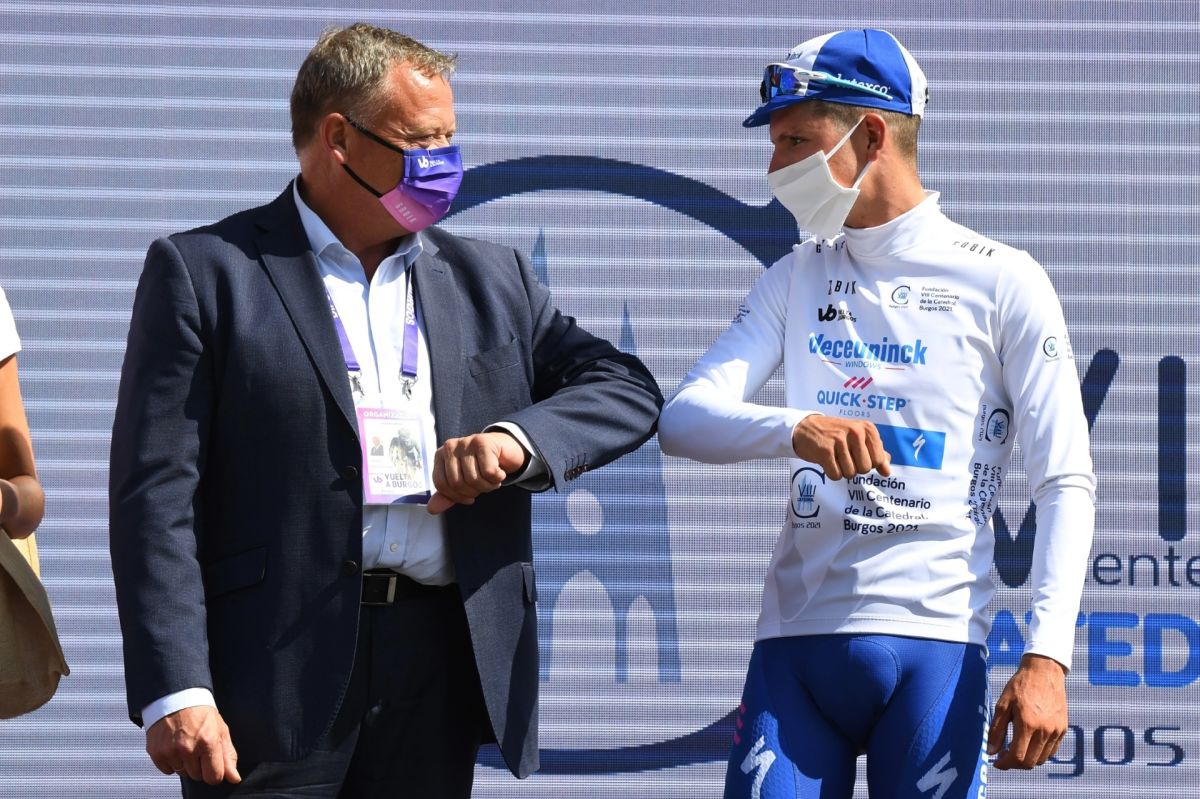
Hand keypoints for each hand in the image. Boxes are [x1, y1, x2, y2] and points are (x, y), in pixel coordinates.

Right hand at [146, 706, 240, 784]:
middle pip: (197, 776)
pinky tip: (174, 746)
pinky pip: (167, 770)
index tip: (212, 764)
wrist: (176, 699)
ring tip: (186, 744)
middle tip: (198, 746)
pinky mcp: (156, 753)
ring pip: (182, 773)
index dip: (214, 772)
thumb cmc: (201, 714)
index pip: (214, 777)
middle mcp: (189, 748)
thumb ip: (228, 756)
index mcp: (208, 742)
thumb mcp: (221, 731)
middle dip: (200, 765)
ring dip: (185, 763)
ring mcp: (171, 751)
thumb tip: (235, 778)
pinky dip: (171, 762)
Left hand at [428, 431, 526, 514]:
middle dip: (474, 491)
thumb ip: (447, 495)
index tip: (469, 497)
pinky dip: (497, 478)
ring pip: (474, 478)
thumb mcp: (462, 482)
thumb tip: (432, 509)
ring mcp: (466, 442)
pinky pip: (489, 471)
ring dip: (488, 486)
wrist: (505, 449)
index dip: (457, 497)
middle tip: (484, 485)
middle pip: (457, 483)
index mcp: (440, 456)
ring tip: (492, 479)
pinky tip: (499, 472)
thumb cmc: (481, 466)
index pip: (441, 484)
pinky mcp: (483, 442)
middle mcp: (450, 447)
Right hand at [791, 415, 890, 479]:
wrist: (805, 428)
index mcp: (867, 428)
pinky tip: (826, 461)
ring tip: (834, 457)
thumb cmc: (835, 434)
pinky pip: (836, 475)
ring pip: (850, 473)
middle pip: (865, 469)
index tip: (857, 454)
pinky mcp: (825, 450)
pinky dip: (831, 473)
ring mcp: (839, 440)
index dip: (867, 463)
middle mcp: (855, 432)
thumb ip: (876, 453)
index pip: (878, 460)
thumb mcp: (858, 438)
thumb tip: (887, 472)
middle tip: (844, 456)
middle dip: (854, 468)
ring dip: (842, 470)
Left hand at [988, 653, 1067, 769]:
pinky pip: (1052, 750)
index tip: (997, 762)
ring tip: (1015, 750)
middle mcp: (1045, 731)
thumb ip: (996, 730)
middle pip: (1030, 762)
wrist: (1044, 671)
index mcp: (1028, 724)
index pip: (1018, 757)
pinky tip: (1029, 744)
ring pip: (1042, 759)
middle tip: (1004, 757)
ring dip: (1027, 760)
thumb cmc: (1020, 686)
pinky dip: (1040, 753)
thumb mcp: (1003, 705)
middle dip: (1015, 764)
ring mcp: (1056, 731)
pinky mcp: (1063, 729)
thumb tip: (991, 752)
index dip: (1005, 764)